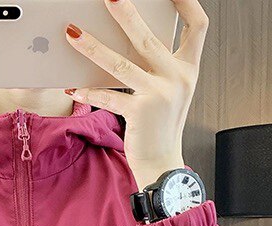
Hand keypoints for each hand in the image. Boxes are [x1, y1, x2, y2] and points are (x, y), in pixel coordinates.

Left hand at [63, 0, 208, 190]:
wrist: (163, 164)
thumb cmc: (161, 127)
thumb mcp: (170, 92)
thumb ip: (158, 65)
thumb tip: (128, 37)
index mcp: (189, 69)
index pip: (198, 25)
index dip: (187, 1)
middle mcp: (178, 79)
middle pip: (149, 37)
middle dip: (126, 13)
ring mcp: (159, 95)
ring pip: (121, 63)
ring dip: (93, 47)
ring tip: (73, 33)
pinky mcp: (140, 112)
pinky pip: (108, 96)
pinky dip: (89, 92)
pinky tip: (73, 88)